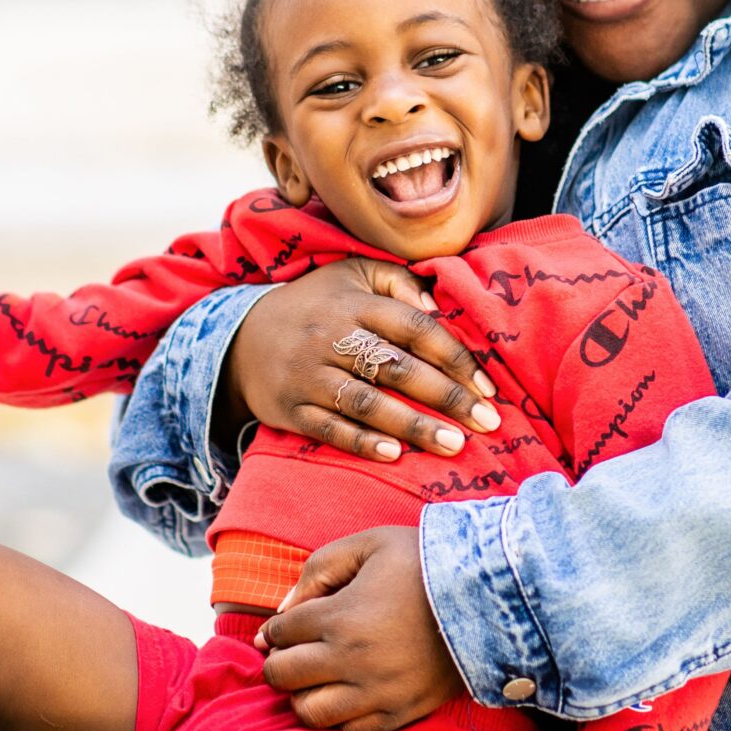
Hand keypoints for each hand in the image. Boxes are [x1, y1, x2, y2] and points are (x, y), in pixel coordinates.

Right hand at [225, 259, 500, 461]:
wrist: (241, 337)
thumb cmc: (317, 305)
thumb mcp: (354, 275)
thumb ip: (399, 282)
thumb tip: (438, 308)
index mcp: (354, 303)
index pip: (414, 328)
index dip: (455, 357)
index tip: (488, 388)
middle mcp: (331, 337)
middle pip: (396, 368)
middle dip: (446, 396)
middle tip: (488, 423)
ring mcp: (308, 375)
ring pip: (366, 402)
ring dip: (412, 425)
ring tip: (454, 444)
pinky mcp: (290, 409)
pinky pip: (329, 428)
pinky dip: (361, 442)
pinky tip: (394, 455)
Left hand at [258, 526, 467, 730]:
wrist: (492, 595)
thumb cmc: (427, 562)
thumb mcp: (371, 543)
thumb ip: (319, 568)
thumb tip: (283, 609)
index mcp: (342, 616)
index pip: (280, 632)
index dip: (276, 628)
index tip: (287, 625)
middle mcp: (353, 659)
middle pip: (284, 675)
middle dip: (280, 661)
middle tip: (295, 650)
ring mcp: (377, 691)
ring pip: (309, 710)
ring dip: (304, 693)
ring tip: (319, 675)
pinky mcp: (400, 711)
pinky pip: (349, 728)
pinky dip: (338, 714)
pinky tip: (348, 691)